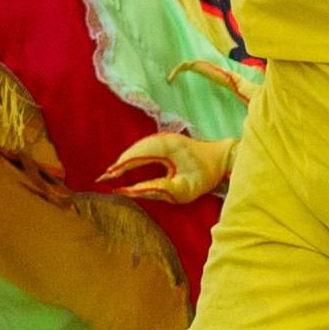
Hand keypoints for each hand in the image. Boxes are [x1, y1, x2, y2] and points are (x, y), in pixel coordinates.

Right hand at [104, 129, 236, 208]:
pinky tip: (129, 166)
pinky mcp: (167, 142)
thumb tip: (133, 190)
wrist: (224, 158)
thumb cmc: (205, 175)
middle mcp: (162, 139)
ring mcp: (164, 139)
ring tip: (113, 174)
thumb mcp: (184, 189)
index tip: (105, 179)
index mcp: (164, 147)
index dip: (119, 167)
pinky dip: (134, 157)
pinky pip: (144, 149)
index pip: (134, 156)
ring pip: (138, 149)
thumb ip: (158, 189)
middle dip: (119, 164)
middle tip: (104, 178)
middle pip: (134, 151)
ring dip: (126, 160)